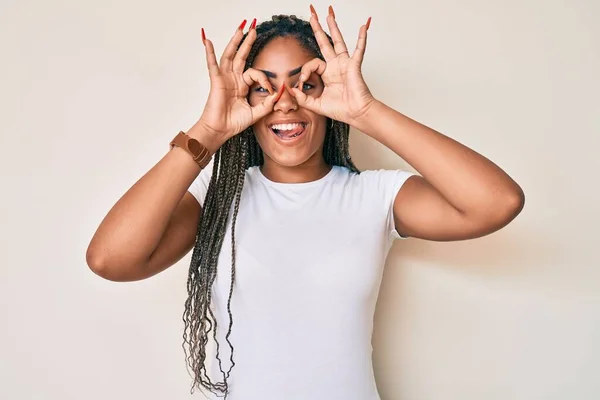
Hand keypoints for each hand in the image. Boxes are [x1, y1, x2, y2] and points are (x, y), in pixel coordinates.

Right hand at [194, 21, 280, 146]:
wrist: (221, 130)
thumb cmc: (234, 123)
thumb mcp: (256, 113)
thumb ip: (268, 104)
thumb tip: (280, 93)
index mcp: (242, 86)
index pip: (255, 74)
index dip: (265, 80)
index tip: (270, 90)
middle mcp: (233, 79)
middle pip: (241, 56)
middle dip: (248, 42)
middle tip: (254, 28)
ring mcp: (224, 78)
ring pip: (230, 55)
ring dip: (235, 41)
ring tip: (241, 28)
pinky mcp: (216, 81)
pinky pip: (212, 64)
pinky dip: (209, 52)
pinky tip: (206, 40)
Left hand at [289, 6, 376, 126]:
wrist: (355, 114)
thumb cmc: (341, 110)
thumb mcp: (316, 105)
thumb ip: (303, 99)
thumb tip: (291, 90)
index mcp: (327, 74)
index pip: (312, 64)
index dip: (304, 72)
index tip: (302, 84)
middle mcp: (335, 66)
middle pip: (325, 43)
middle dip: (318, 29)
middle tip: (312, 16)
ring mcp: (345, 64)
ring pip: (338, 41)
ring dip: (333, 27)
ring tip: (328, 14)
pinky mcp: (354, 65)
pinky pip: (359, 49)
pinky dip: (362, 38)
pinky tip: (363, 27)